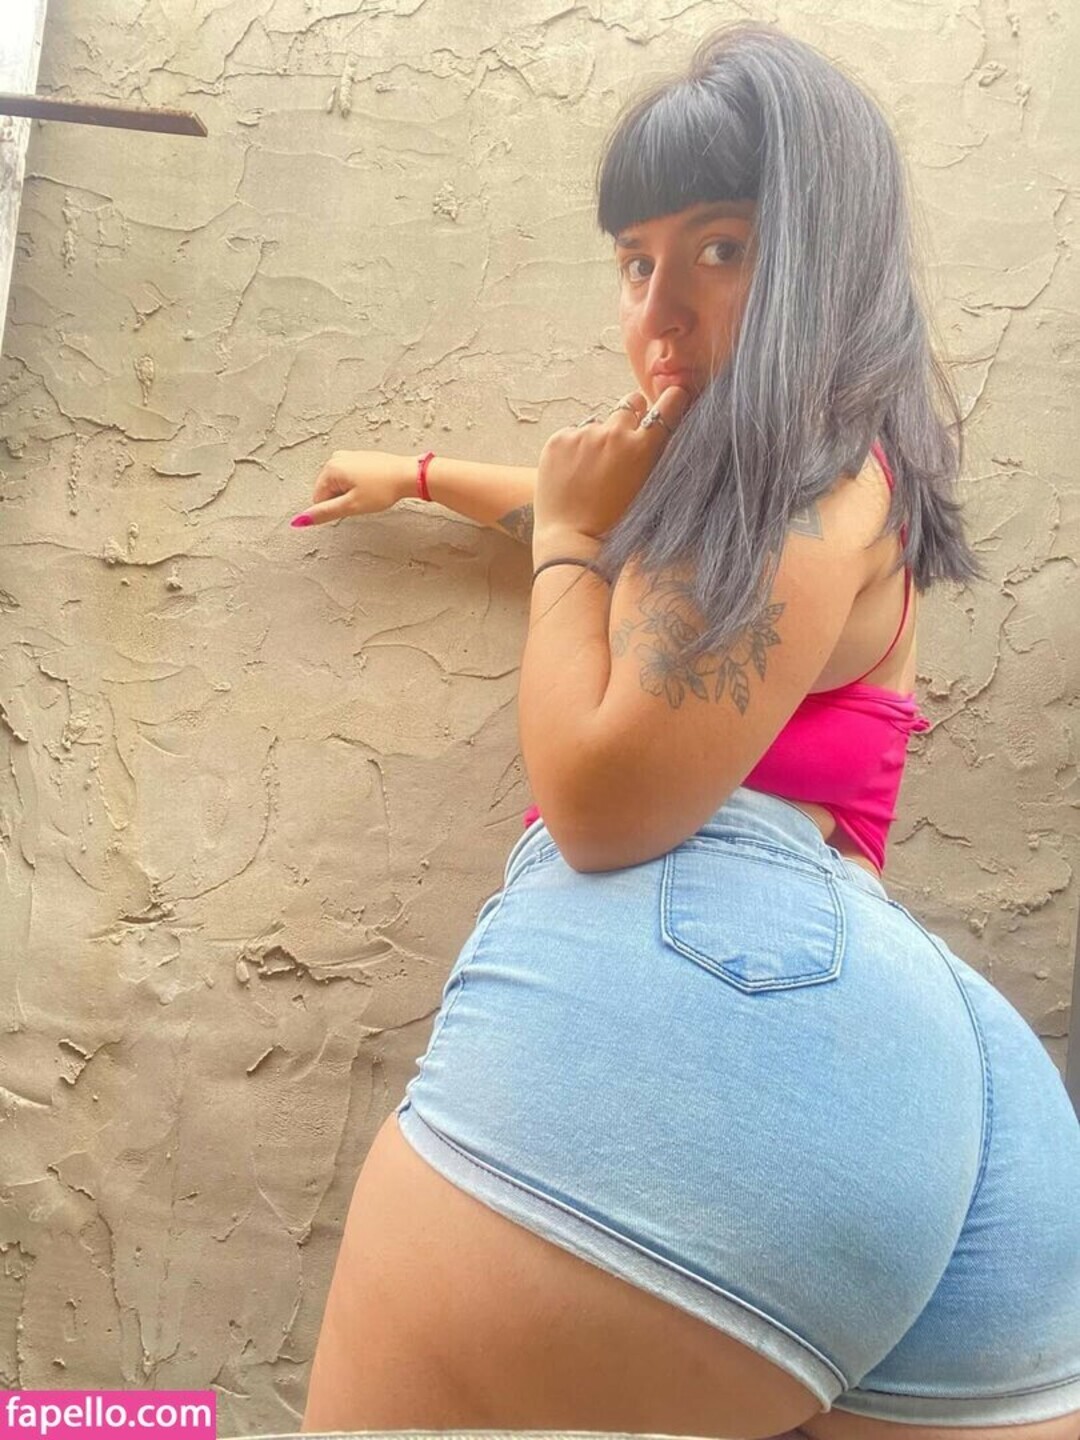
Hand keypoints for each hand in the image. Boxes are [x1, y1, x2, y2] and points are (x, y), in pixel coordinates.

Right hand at [290, 450, 413, 527]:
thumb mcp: (351, 505)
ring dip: (352, 493)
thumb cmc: (383, 488)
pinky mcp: (361, 458)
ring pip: (341, 485)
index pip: (318, 498)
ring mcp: (349, 456)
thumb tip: (300, 520)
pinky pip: (351, 478)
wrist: (408, 475)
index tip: (353, 505)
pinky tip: (374, 486)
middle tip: (362, 500)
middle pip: (328, 491)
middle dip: (343, 500)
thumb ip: (324, 513)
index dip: (335, 508)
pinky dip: (360, 486)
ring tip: (370, 492)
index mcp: (330, 468)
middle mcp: (336, 458)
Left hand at [532, 387, 691, 547]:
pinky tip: (573, 473)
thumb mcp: (649, 491)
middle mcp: (615, 434)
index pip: (669, 405)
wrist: (572, 542)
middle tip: (623, 441)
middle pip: (631, 402)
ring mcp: (583, 435)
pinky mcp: (558, 440)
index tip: (672, 398)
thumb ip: (657, 458)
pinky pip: (573, 433)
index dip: (672, 400)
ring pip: (599, 421)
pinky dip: (574, 448)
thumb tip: (663, 430)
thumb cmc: (616, 526)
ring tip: (592, 469)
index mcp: (643, 447)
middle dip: (631, 416)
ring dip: (599, 437)